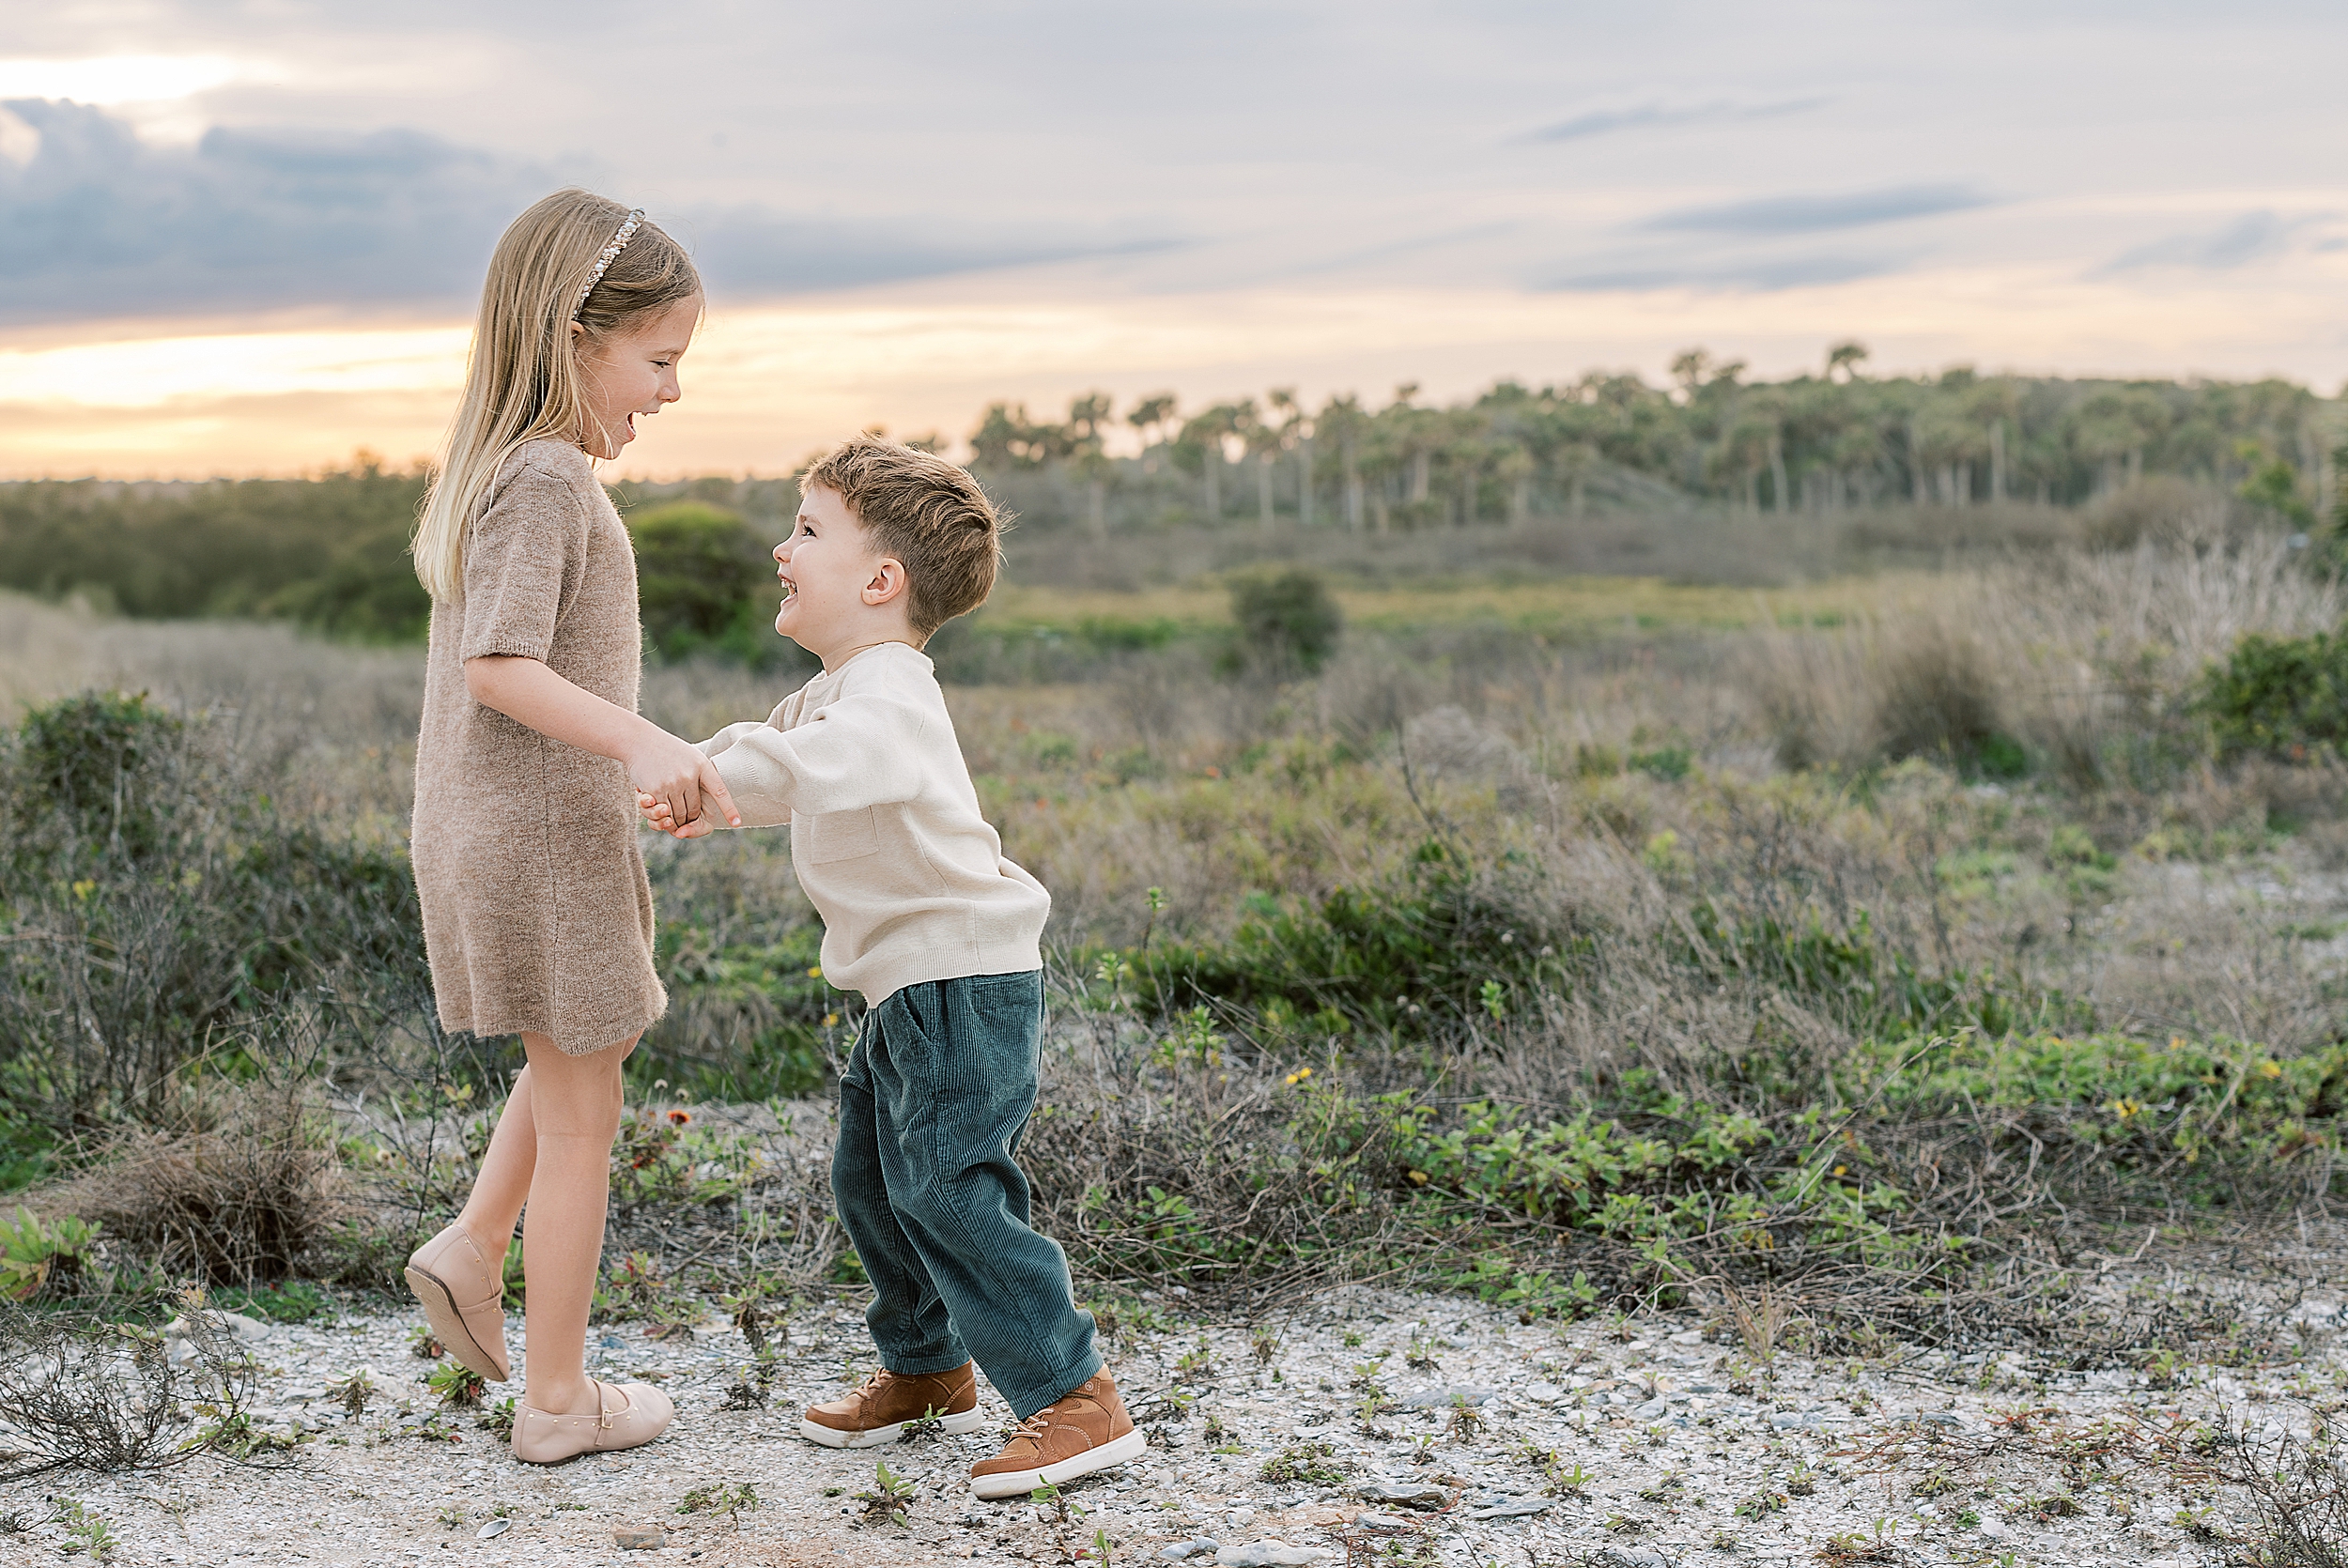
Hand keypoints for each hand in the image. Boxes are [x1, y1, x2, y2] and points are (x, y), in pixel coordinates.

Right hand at [624, 728, 738, 832]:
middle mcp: (689, 775)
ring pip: (679, 814)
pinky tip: (660, 809)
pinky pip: (663, 813)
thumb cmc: (668, 750)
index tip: (737, 823)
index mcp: (702, 766)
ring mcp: (672, 784)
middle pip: (694, 810)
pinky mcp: (655, 790)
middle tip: (684, 818)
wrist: (639, 741)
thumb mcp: (691, 756)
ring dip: (676, 819)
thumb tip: (712, 797)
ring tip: (670, 814)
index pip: (719, 791)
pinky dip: (662, 816)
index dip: (729, 809)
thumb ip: (701, 774)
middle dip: (689, 817)